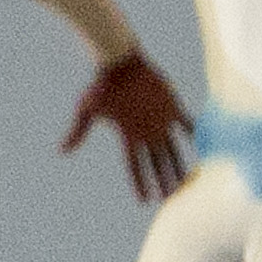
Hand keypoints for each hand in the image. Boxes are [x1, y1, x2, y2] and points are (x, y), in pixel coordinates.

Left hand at [67, 53, 193, 200]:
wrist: (121, 61)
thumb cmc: (101, 86)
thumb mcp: (86, 110)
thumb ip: (78, 132)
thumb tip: (62, 151)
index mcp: (129, 136)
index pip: (135, 168)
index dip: (140, 184)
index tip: (145, 200)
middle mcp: (148, 132)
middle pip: (158, 164)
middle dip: (164, 182)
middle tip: (170, 198)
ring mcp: (163, 120)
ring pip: (173, 149)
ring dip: (179, 166)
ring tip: (184, 181)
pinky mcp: (172, 106)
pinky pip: (186, 123)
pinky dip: (192, 134)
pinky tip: (199, 146)